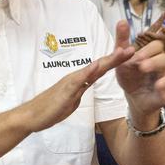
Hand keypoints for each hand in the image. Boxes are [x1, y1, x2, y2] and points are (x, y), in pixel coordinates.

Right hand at [21, 41, 135, 132]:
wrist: (32, 116)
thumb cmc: (50, 109)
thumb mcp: (70, 101)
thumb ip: (78, 93)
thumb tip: (84, 89)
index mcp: (79, 81)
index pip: (100, 70)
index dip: (115, 62)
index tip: (129, 56)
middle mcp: (76, 78)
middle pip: (100, 66)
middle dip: (116, 57)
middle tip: (133, 48)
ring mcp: (71, 82)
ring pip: (92, 69)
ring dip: (108, 60)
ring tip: (122, 52)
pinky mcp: (66, 90)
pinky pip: (79, 80)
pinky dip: (89, 71)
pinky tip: (98, 65)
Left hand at [112, 20, 164, 114]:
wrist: (133, 97)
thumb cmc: (130, 75)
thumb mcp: (121, 59)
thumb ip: (122, 40)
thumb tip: (122, 21)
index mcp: (153, 54)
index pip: (158, 45)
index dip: (148, 50)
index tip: (137, 57)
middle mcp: (163, 63)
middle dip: (155, 62)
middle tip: (142, 67)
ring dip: (163, 75)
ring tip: (153, 80)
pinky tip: (158, 88)